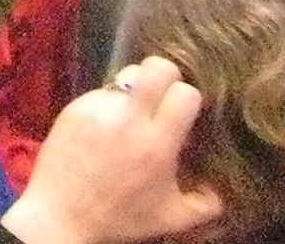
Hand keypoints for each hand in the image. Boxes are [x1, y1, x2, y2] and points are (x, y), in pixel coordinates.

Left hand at [0, 57, 224, 243]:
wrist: (61, 215)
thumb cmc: (120, 217)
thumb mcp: (173, 218)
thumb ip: (208, 202)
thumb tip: (223, 184)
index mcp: (157, 144)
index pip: (185, 93)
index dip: (189, 99)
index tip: (184, 113)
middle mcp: (128, 119)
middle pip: (156, 66)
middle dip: (166, 76)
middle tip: (162, 98)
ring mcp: (97, 108)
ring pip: (126, 76)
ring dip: (135, 91)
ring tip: (132, 116)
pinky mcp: (74, 106)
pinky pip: (101, 92)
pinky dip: (109, 104)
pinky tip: (105, 128)